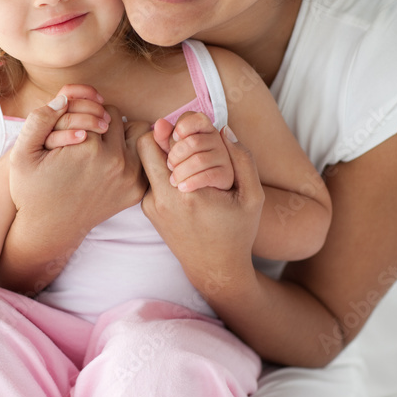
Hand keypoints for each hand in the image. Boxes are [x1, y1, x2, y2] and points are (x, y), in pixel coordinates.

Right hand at [9, 95, 148, 232]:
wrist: (49, 228)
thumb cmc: (32, 190)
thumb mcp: (21, 155)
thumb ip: (39, 120)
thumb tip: (64, 98)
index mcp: (88, 148)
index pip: (94, 106)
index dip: (80, 111)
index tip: (70, 124)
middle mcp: (114, 162)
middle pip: (116, 116)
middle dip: (100, 119)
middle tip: (84, 132)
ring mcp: (129, 177)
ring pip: (136, 132)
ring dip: (120, 133)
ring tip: (100, 142)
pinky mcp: (136, 190)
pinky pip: (142, 156)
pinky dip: (130, 153)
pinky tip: (110, 158)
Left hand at [137, 123, 263, 298]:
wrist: (214, 268)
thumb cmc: (237, 232)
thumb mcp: (252, 197)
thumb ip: (242, 160)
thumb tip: (223, 128)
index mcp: (186, 194)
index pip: (157, 141)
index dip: (172, 131)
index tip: (187, 135)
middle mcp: (161, 199)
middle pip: (144, 147)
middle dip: (162, 140)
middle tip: (183, 144)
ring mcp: (151, 206)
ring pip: (147, 163)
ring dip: (163, 158)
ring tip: (188, 165)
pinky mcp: (148, 211)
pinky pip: (151, 179)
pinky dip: (164, 174)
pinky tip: (185, 182)